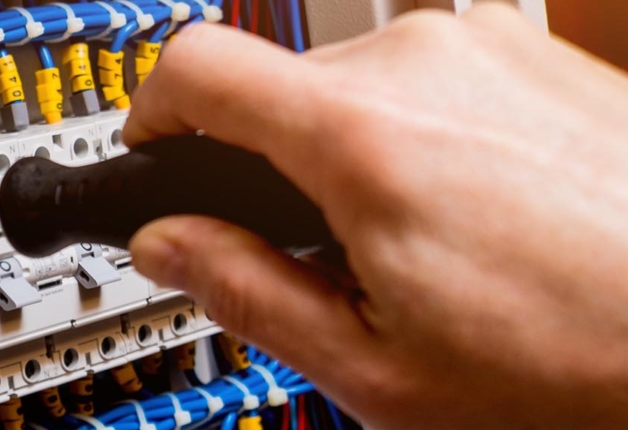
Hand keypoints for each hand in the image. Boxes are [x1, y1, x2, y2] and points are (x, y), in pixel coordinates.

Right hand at [123, 5, 627, 427]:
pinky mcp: (539, 55)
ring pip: (356, 83)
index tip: (154, 156)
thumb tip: (169, 246)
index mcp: (365, 138)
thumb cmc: (585, 359)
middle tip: (316, 253)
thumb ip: (245, 291)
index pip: (195, 67)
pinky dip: (420, 137)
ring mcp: (492, 49)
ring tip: (416, 245)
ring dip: (350, 153)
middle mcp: (427, 63)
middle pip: (277, 84)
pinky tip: (472, 216)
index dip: (149, 116)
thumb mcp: (378, 367)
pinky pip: (432, 78)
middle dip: (267, 162)